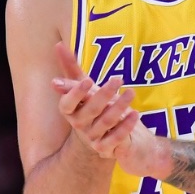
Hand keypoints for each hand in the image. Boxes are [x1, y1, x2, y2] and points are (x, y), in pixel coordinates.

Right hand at [51, 42, 138, 157]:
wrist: (107, 136)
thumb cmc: (93, 106)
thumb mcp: (84, 86)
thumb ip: (71, 68)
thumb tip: (58, 44)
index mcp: (71, 111)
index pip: (66, 105)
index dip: (75, 93)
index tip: (88, 80)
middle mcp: (79, 126)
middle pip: (90, 110)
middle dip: (104, 94)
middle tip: (118, 79)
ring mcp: (92, 138)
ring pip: (105, 122)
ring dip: (119, 107)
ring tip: (131, 93)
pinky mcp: (105, 148)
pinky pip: (116, 138)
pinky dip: (126, 126)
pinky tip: (136, 114)